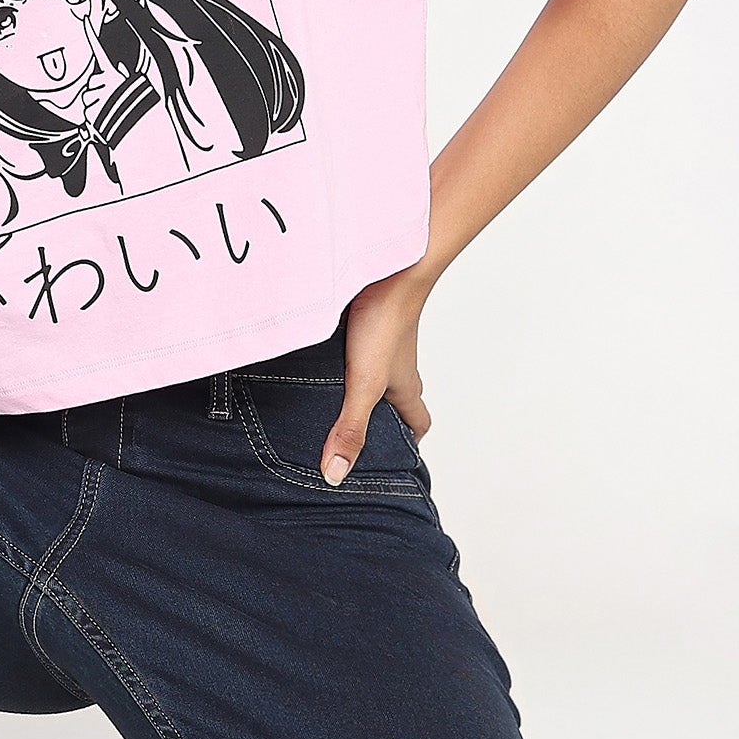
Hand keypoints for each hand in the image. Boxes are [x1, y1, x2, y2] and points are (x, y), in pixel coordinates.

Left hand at [321, 264, 434, 485]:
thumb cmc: (385, 321)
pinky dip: (344, 356)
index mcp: (404, 385)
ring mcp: (382, 340)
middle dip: (384, 417)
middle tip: (359, 433)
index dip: (411, 441)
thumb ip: (350, 427)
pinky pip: (358, 344)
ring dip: (361, 385)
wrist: (387, 264)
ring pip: (377, 370)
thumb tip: (336, 474)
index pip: (419, 421)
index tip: (397, 458)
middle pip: (399, 397)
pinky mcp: (363, 319)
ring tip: (331, 401)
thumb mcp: (363, 385)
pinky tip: (320, 358)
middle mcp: (397, 364)